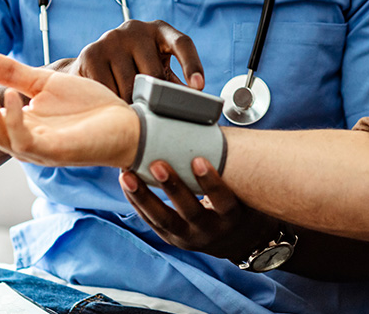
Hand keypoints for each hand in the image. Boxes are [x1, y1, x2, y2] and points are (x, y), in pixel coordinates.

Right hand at [0, 49, 138, 168]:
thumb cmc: (88, 107)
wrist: (126, 123)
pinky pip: (24, 140)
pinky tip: (14, 96)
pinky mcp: (54, 152)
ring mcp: (35, 149)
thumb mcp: (44, 82)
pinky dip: (15, 118)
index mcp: (15, 125)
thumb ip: (11, 71)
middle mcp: (19, 140)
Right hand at [50, 20, 204, 100]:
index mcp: (160, 30)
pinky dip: (113, 101)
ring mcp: (112, 39)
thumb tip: (195, 106)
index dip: (192, 64)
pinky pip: (108, 88)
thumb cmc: (133, 68)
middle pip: (154, 73)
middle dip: (154, 97)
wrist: (91, 65)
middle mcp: (136, 29)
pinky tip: (112, 101)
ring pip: (131, 85)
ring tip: (129, 106)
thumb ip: (174, 82)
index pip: (182, 43)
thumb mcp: (157, 68)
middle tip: (151, 111)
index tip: (198, 87)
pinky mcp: (92, 53)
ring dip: (131, 103)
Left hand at [121, 157, 280, 262]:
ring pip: (164, 220)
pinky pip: (151, 221)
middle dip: (173, 188)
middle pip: (190, 212)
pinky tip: (126, 183)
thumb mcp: (242, 190)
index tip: (199, 160)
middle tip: (157, 164)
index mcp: (232, 217)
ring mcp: (188, 238)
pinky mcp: (171, 239)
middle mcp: (210, 231)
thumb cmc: (238, 203)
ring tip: (127, 176)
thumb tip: (205, 129)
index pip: (223, 201)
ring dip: (143, 197)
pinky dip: (137, 202)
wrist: (235, 239)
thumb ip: (227, 168)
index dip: (211, 182)